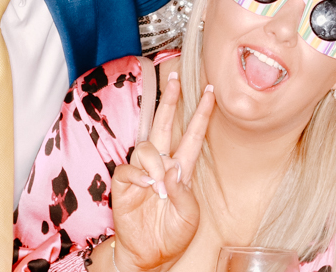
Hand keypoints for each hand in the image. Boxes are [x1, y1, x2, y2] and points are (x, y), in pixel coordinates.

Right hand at [109, 74, 215, 271]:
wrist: (149, 254)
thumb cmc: (171, 235)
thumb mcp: (188, 216)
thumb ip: (182, 192)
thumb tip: (171, 169)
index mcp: (181, 170)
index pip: (192, 135)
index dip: (201, 114)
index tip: (210, 92)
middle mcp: (161, 165)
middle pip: (164, 125)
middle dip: (170, 102)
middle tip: (175, 80)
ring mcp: (142, 172)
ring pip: (146, 146)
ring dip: (155, 161)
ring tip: (159, 184)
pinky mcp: (125, 183)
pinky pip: (129, 169)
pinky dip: (139, 175)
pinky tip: (147, 186)